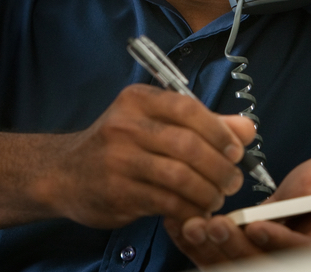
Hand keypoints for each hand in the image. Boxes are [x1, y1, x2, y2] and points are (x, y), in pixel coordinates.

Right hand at [39, 84, 256, 228]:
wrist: (64, 173)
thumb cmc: (116, 146)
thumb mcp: (152, 124)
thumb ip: (202, 124)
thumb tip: (246, 128)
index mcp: (137, 100)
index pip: (188, 107)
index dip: (219, 131)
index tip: (236, 151)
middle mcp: (125, 125)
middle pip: (188, 145)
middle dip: (219, 167)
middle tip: (232, 181)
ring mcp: (118, 159)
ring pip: (180, 177)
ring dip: (207, 192)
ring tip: (215, 198)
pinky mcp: (117, 191)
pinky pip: (166, 202)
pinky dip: (189, 209)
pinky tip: (194, 211)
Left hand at [165, 154, 310, 268]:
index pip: (301, 255)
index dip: (278, 242)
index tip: (255, 225)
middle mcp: (292, 263)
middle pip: (261, 267)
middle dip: (235, 248)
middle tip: (212, 224)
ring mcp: (263, 262)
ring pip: (236, 267)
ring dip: (210, 250)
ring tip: (190, 224)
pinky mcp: (240, 257)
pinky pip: (216, 259)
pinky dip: (196, 245)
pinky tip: (179, 225)